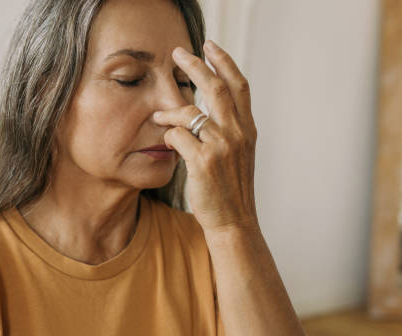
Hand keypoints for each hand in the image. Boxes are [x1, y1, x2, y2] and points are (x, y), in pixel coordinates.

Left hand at [153, 40, 258, 232]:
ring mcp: (221, 147)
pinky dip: (169, 134)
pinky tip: (166, 140)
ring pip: (191, 112)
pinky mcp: (203, 162)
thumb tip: (209, 110)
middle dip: (196, 66)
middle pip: (216, 88)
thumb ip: (230, 131)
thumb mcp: (239, 155)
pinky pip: (178, 135)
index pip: (239, 86)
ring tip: (157, 113)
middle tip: (178, 53)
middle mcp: (238, 134)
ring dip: (170, 109)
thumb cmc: (231, 189)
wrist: (233, 221)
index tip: (210, 46)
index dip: (225, 62)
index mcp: (248, 130)